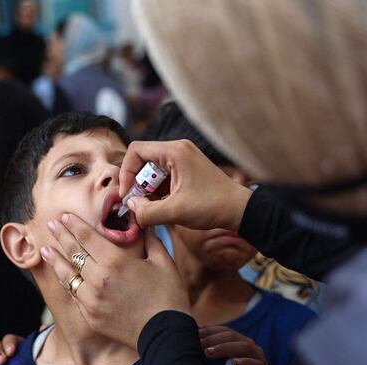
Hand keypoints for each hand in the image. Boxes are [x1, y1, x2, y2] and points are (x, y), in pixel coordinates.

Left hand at [41, 213, 190, 347]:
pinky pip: (74, 295)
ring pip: (67, 275)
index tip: (65, 216)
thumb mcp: (164, 263)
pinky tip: (62, 276)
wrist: (165, 335)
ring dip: (55, 260)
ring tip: (45, 249)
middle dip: (61, 236)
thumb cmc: (168, 297)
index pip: (87, 237)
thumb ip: (152, 241)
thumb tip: (146, 225)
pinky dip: (66, 282)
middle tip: (51, 224)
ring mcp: (91, 299)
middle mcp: (98, 278)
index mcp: (115, 261)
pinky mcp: (90, 316)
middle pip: (73, 252)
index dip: (74, 224)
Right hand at [119, 139, 252, 230]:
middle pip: (143, 159)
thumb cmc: (212, 206)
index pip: (136, 151)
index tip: (127, 193)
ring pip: (152, 169)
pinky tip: (162, 206)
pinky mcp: (186, 169)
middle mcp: (178, 150)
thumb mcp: (175, 212)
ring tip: (151, 207)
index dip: (126, 172)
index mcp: (175, 151)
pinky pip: (163, 176)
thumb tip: (130, 207)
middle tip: (137, 203)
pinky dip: (157, 190)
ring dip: (147, 189)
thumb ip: (147, 211)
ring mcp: (183, 159)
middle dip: (136, 182)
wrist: (239, 210)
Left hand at [199, 325, 276, 364]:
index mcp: (239, 342)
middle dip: (213, 338)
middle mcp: (250, 347)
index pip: (224, 330)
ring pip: (245, 346)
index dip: (209, 331)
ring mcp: (259, 359)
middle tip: (199, 345)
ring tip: (209, 352)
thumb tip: (190, 341)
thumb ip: (209, 354)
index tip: (195, 335)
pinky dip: (246, 363)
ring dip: (225, 348)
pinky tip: (234, 364)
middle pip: (232, 335)